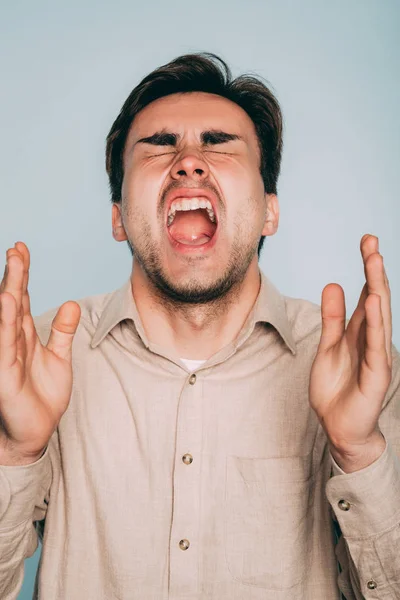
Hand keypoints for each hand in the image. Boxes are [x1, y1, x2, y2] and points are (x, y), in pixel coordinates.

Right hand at [0, 242, 80, 462]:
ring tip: (13, 265)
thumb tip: (71, 303)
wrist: (35, 432)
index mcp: (25, 335)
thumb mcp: (60, 358)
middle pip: (14, 301)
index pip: (23, 298)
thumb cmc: (43, 396)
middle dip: (15, 274)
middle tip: (16, 249)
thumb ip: (63, 332)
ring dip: (10, 290)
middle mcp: (13, 340)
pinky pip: (5, 343)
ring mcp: (7, 355)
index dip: (23, 274)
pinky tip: (9, 302)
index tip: (22, 249)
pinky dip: (7, 322)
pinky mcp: (5, 373)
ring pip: (7, 317)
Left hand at [309, 234, 391, 471]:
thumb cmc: (336, 388)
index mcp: (360, 331)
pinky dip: (375, 323)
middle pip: (375, 297)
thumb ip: (332, 318)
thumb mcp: (328, 346)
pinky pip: (376, 344)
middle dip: (373, 269)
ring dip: (377, 287)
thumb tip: (333, 283)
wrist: (339, 427)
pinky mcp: (377, 373)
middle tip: (371, 240)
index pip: (367, 293)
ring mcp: (377, 355)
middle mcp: (373, 338)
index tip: (367, 240)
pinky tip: (373, 302)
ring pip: (379, 315)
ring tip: (374, 261)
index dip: (367, 268)